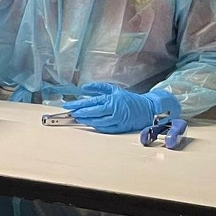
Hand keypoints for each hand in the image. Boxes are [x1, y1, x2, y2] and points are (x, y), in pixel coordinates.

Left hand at [63, 83, 181, 133]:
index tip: (68, 105)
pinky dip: (96, 126)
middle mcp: (113, 110)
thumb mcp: (114, 90)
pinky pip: (105, 128)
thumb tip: (84, 87)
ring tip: (78, 118)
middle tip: (71, 113)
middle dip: (79, 113)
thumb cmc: (129, 99)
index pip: (90, 102)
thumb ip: (98, 88)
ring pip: (97, 122)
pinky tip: (90, 124)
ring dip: (86, 121)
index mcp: (111, 99)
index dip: (77, 104)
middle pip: (92, 112)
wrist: (146, 108)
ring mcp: (117, 119)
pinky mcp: (120, 127)